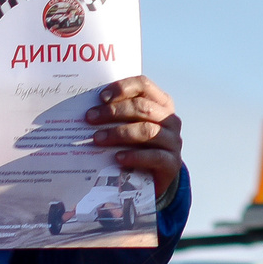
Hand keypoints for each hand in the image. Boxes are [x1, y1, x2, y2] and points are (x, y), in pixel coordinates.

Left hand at [83, 77, 183, 199]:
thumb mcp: (131, 126)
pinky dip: (134, 156)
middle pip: (142, 107)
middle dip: (113, 112)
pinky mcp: (172, 163)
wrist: (156, 177)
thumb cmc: (139, 146)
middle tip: (90, 118)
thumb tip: (89, 109)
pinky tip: (117, 158)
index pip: (143, 86)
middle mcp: (170, 120)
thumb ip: (118, 115)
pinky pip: (154, 156)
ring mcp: (173, 141)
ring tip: (98, 138)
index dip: (122, 88)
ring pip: (147, 130)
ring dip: (119, 133)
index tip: (101, 97)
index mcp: (161, 103)